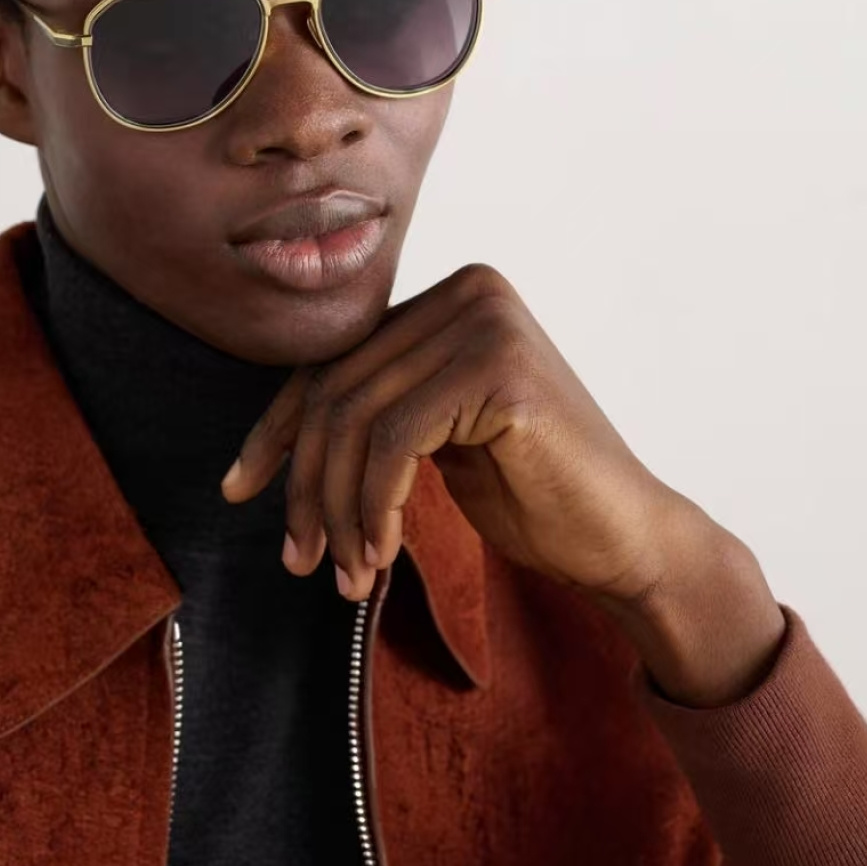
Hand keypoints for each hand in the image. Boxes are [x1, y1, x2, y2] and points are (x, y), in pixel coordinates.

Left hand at [221, 262, 699, 605]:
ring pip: (356, 418)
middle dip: (306, 484)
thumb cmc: (534, 494)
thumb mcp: (435, 437)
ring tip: (343, 574)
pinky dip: (372, 508)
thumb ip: (377, 407)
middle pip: (337, 388)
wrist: (627, 539)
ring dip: (338, 509)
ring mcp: (487, 322)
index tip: (239, 489)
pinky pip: (395, 442)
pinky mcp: (500, 369)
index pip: (334, 361)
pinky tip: (376, 558)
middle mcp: (468, 291)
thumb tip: (277, 433)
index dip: (276, 430)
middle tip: (298, 560)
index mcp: (451, 297)